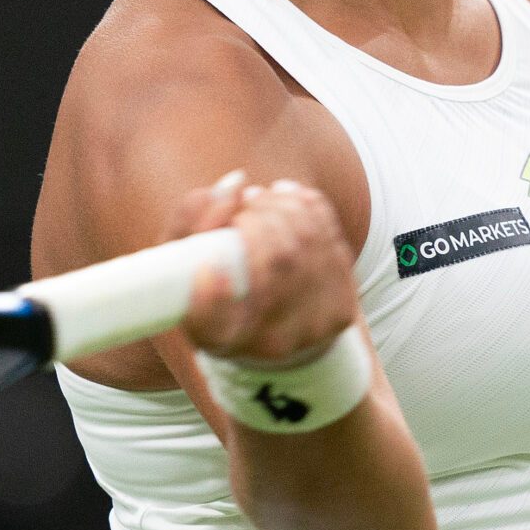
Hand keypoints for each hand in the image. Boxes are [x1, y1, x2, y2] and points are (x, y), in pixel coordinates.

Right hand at [170, 169, 360, 369]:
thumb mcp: (187, 263)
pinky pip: (331, 241)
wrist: (275, 330)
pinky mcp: (343, 309)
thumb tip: (234, 183)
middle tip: (242, 205)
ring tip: (259, 197)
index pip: (215, 325)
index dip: (211, 296)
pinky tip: (285, 195)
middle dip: (258, 218)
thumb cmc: (221, 290)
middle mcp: (271, 346)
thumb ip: (190, 224)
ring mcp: (314, 329)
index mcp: (224, 344)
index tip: (208, 263)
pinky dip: (307, 207)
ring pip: (306, 245)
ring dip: (281, 207)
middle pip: (276, 262)